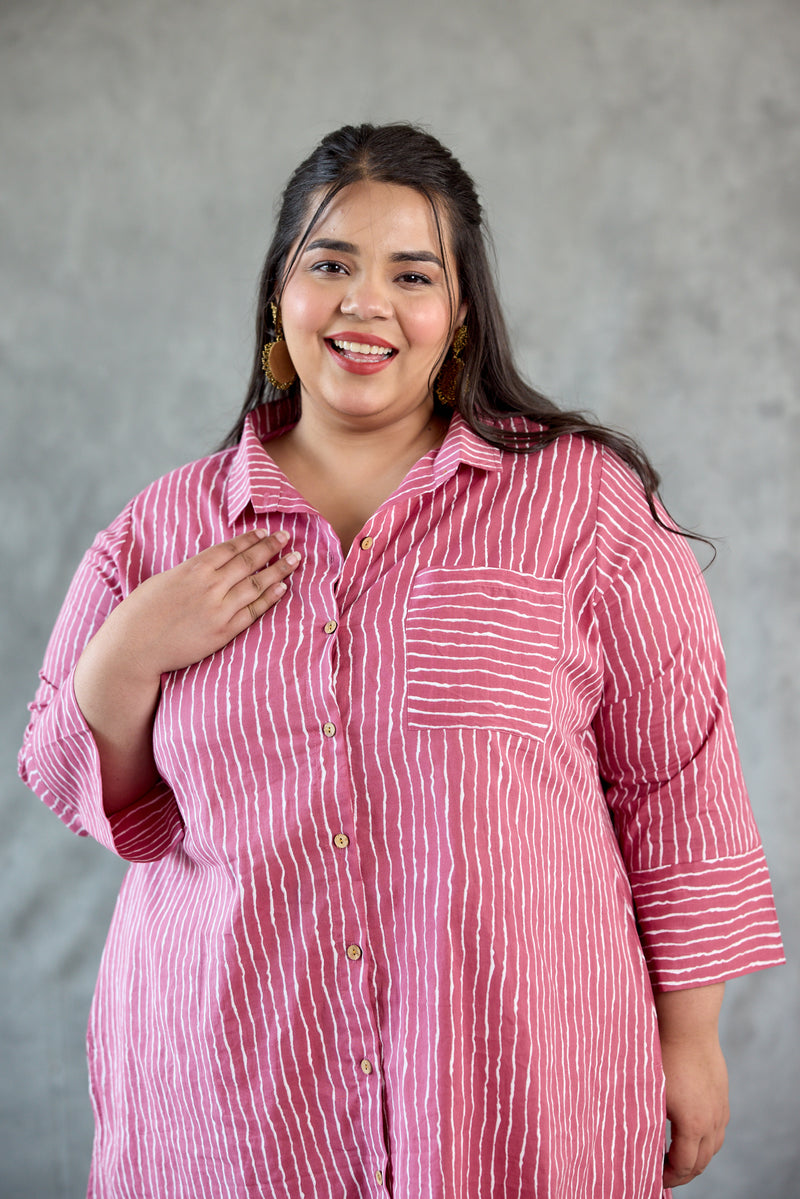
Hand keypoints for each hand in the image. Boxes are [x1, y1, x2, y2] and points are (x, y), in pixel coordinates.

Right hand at [103, 528, 300, 679]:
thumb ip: (190, 572)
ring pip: (256, 584)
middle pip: (248, 562)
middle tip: (288, 537)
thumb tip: (208, 567)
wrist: (133, 646)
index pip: (230, 548)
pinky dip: (270, 598)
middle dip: (271, 547)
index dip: (251, 539)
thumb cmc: (141, 613)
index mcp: (193, 569)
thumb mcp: (164, 580)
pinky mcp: (223, 632)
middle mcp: (209, 586)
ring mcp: (218, 609)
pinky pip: (253, 612)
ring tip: (295, 559)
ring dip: (279, 570)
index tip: (266, 531)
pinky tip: (283, 588)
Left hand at [660, 1032, 729, 1187]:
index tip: (654, 1176)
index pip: (684, 1166)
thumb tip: (634, 1141)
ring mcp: (720, 1108)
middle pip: (701, 1162)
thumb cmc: (663, 1054)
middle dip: (683, 1172)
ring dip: (696, 1157)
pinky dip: (706, 1139)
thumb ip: (646, 1121)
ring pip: (713, 1146)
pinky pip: (718, 1128)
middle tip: (664, 1173)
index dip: (669, 1176)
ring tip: (678, 1157)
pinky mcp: (722, 1095)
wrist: (688, 1025)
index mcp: (693, 1125)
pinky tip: (691, 1132)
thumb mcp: (649, 1092)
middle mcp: (712, 1121)